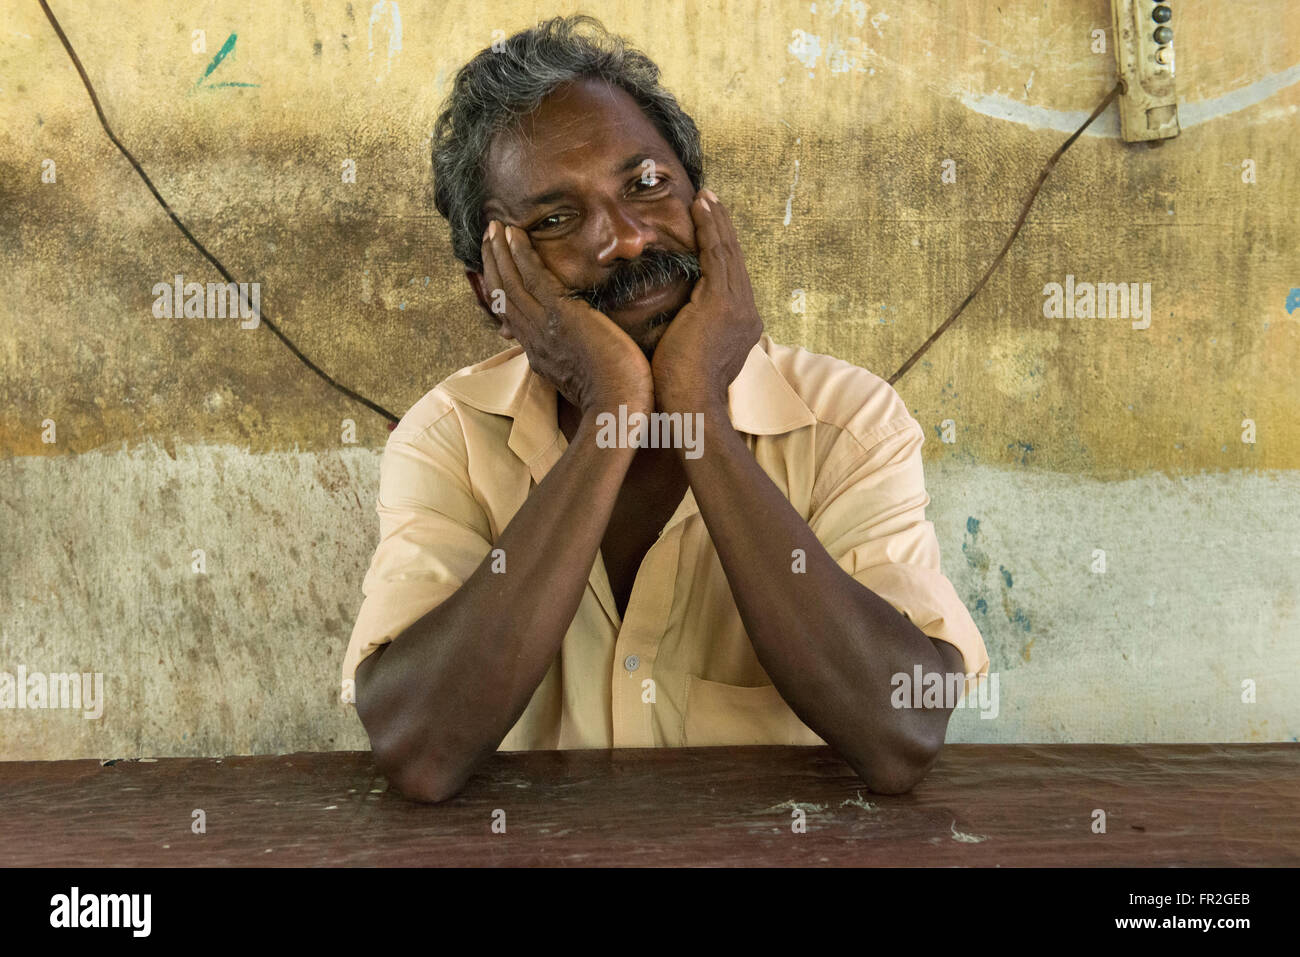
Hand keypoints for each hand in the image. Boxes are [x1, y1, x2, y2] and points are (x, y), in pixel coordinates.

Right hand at [481, 221, 653, 416]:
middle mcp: (534, 340)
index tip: (498, 270)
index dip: (502, 291)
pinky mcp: (559, 315)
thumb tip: (583, 348)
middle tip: (488, 238)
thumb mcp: (587, 378)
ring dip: (501, 252)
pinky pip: (532, 277)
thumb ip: (580, 359)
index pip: (513, 317)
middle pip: (504, 296)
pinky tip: (515, 235)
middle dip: (493, 265)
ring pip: (511, 283)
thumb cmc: (615, 398)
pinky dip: (521, 254)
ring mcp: (543, 327)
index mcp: (540, 355)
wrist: (617, 408)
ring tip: (495, 227)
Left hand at [650, 189, 762, 409]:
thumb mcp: (687, 356)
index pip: (730, 279)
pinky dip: (709, 229)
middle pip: (734, 260)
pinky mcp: (722, 303)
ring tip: (706, 197)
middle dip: (721, 228)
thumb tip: (670, 324)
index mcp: (741, 327)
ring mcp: (738, 307)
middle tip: (711, 200)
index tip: (710, 228)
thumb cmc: (679, 394)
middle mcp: (747, 313)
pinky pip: (716, 255)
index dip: (721, 250)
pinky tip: (702, 208)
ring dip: (715, 221)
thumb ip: (687, 334)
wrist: (690, 409)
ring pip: (727, 253)